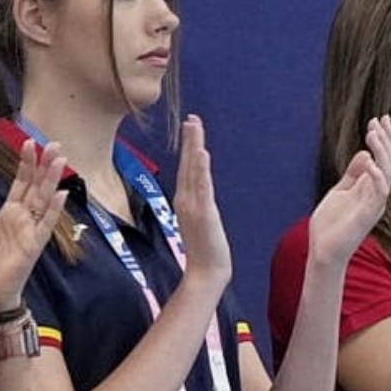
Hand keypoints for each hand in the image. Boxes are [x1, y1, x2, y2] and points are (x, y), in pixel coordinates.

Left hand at [0, 139, 67, 312]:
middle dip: (45, 165)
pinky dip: (53, 210)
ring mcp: (31, 233)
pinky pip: (45, 225)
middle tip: (54, 143)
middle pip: (37, 187)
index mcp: (9, 217)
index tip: (29, 142)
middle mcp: (23, 221)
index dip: (26, 164)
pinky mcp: (33, 247)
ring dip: (52, 179)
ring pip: (44, 200)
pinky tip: (62, 194)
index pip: (21, 184)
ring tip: (60, 159)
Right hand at [170, 114, 231, 287]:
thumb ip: (199, 206)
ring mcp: (193, 206)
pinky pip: (202, 187)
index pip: (187, 168)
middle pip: (188, 165)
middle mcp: (186, 200)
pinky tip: (202, 154)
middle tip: (192, 118)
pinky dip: (201, 170)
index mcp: (185, 201)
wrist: (205, 272)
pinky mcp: (203, 213)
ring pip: (193, 171)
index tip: (191, 126)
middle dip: (190, 140)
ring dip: (194, 148)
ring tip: (195, 126)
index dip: (189, 147)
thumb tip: (200, 193)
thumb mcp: (201, 222)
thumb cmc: (205, 251)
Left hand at [309, 115, 390, 268]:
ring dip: (381, 152)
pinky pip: (378, 193)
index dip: (384, 139)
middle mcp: (377, 195)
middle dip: (385, 140)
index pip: (383, 159)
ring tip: (372, 133)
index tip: (380, 119)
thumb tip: (364, 153)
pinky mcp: (368, 215)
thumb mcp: (340, 191)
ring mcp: (374, 205)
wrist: (324, 251)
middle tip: (379, 120)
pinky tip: (370, 161)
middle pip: (389, 162)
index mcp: (371, 188)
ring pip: (386, 173)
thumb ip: (353, 174)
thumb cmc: (331, 225)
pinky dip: (376, 176)